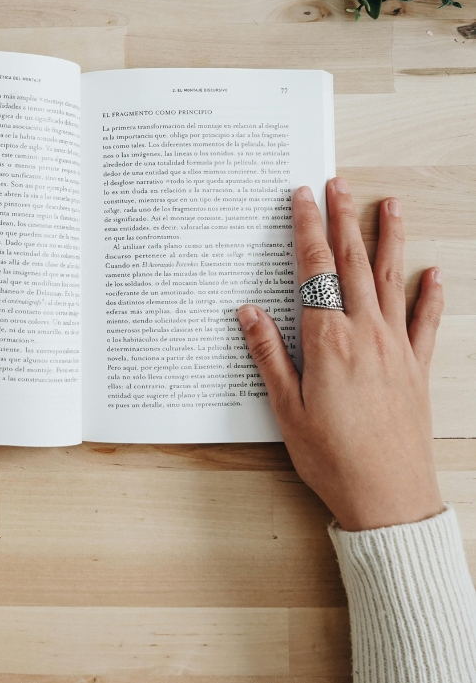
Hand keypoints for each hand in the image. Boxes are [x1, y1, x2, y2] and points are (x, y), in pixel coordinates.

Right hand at [237, 178, 443, 531]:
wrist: (389, 498)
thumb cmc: (332, 457)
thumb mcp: (286, 409)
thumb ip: (268, 354)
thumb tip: (248, 311)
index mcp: (328, 341)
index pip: (314, 271)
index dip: (307, 230)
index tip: (302, 198)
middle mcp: (365, 335)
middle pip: (353, 264)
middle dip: (344, 219)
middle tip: (339, 184)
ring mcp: (396, 348)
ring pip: (391, 280)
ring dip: (389, 239)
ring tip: (389, 206)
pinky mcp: (416, 368)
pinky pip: (426, 322)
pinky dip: (431, 294)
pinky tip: (434, 273)